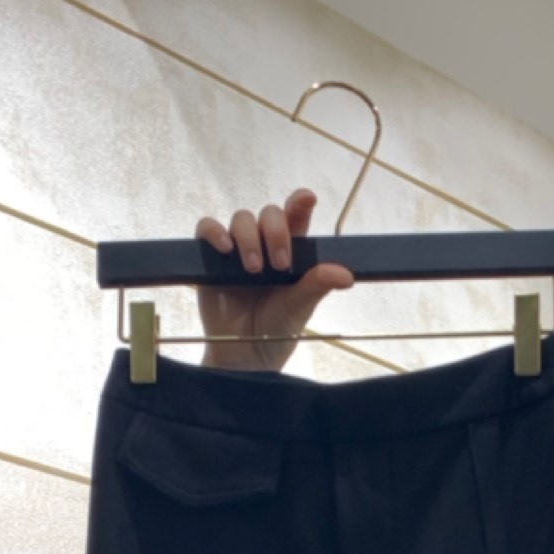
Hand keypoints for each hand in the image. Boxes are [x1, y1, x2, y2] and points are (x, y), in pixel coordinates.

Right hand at [195, 188, 354, 371]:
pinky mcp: (211, 258)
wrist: (246, 355)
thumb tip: (346, 275)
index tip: (308, 199)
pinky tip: (225, 248)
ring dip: (249, 238)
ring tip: (255, 269)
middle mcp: (263, 243)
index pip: (296, 215)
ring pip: (241, 219)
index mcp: (290, 248)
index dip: (300, 201)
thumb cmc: (276, 328)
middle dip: (275, 232)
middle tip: (281, 265)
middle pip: (269, 213)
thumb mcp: (300, 306)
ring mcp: (236, 249)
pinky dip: (215, 232)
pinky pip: (207, 229)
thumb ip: (318, 285)